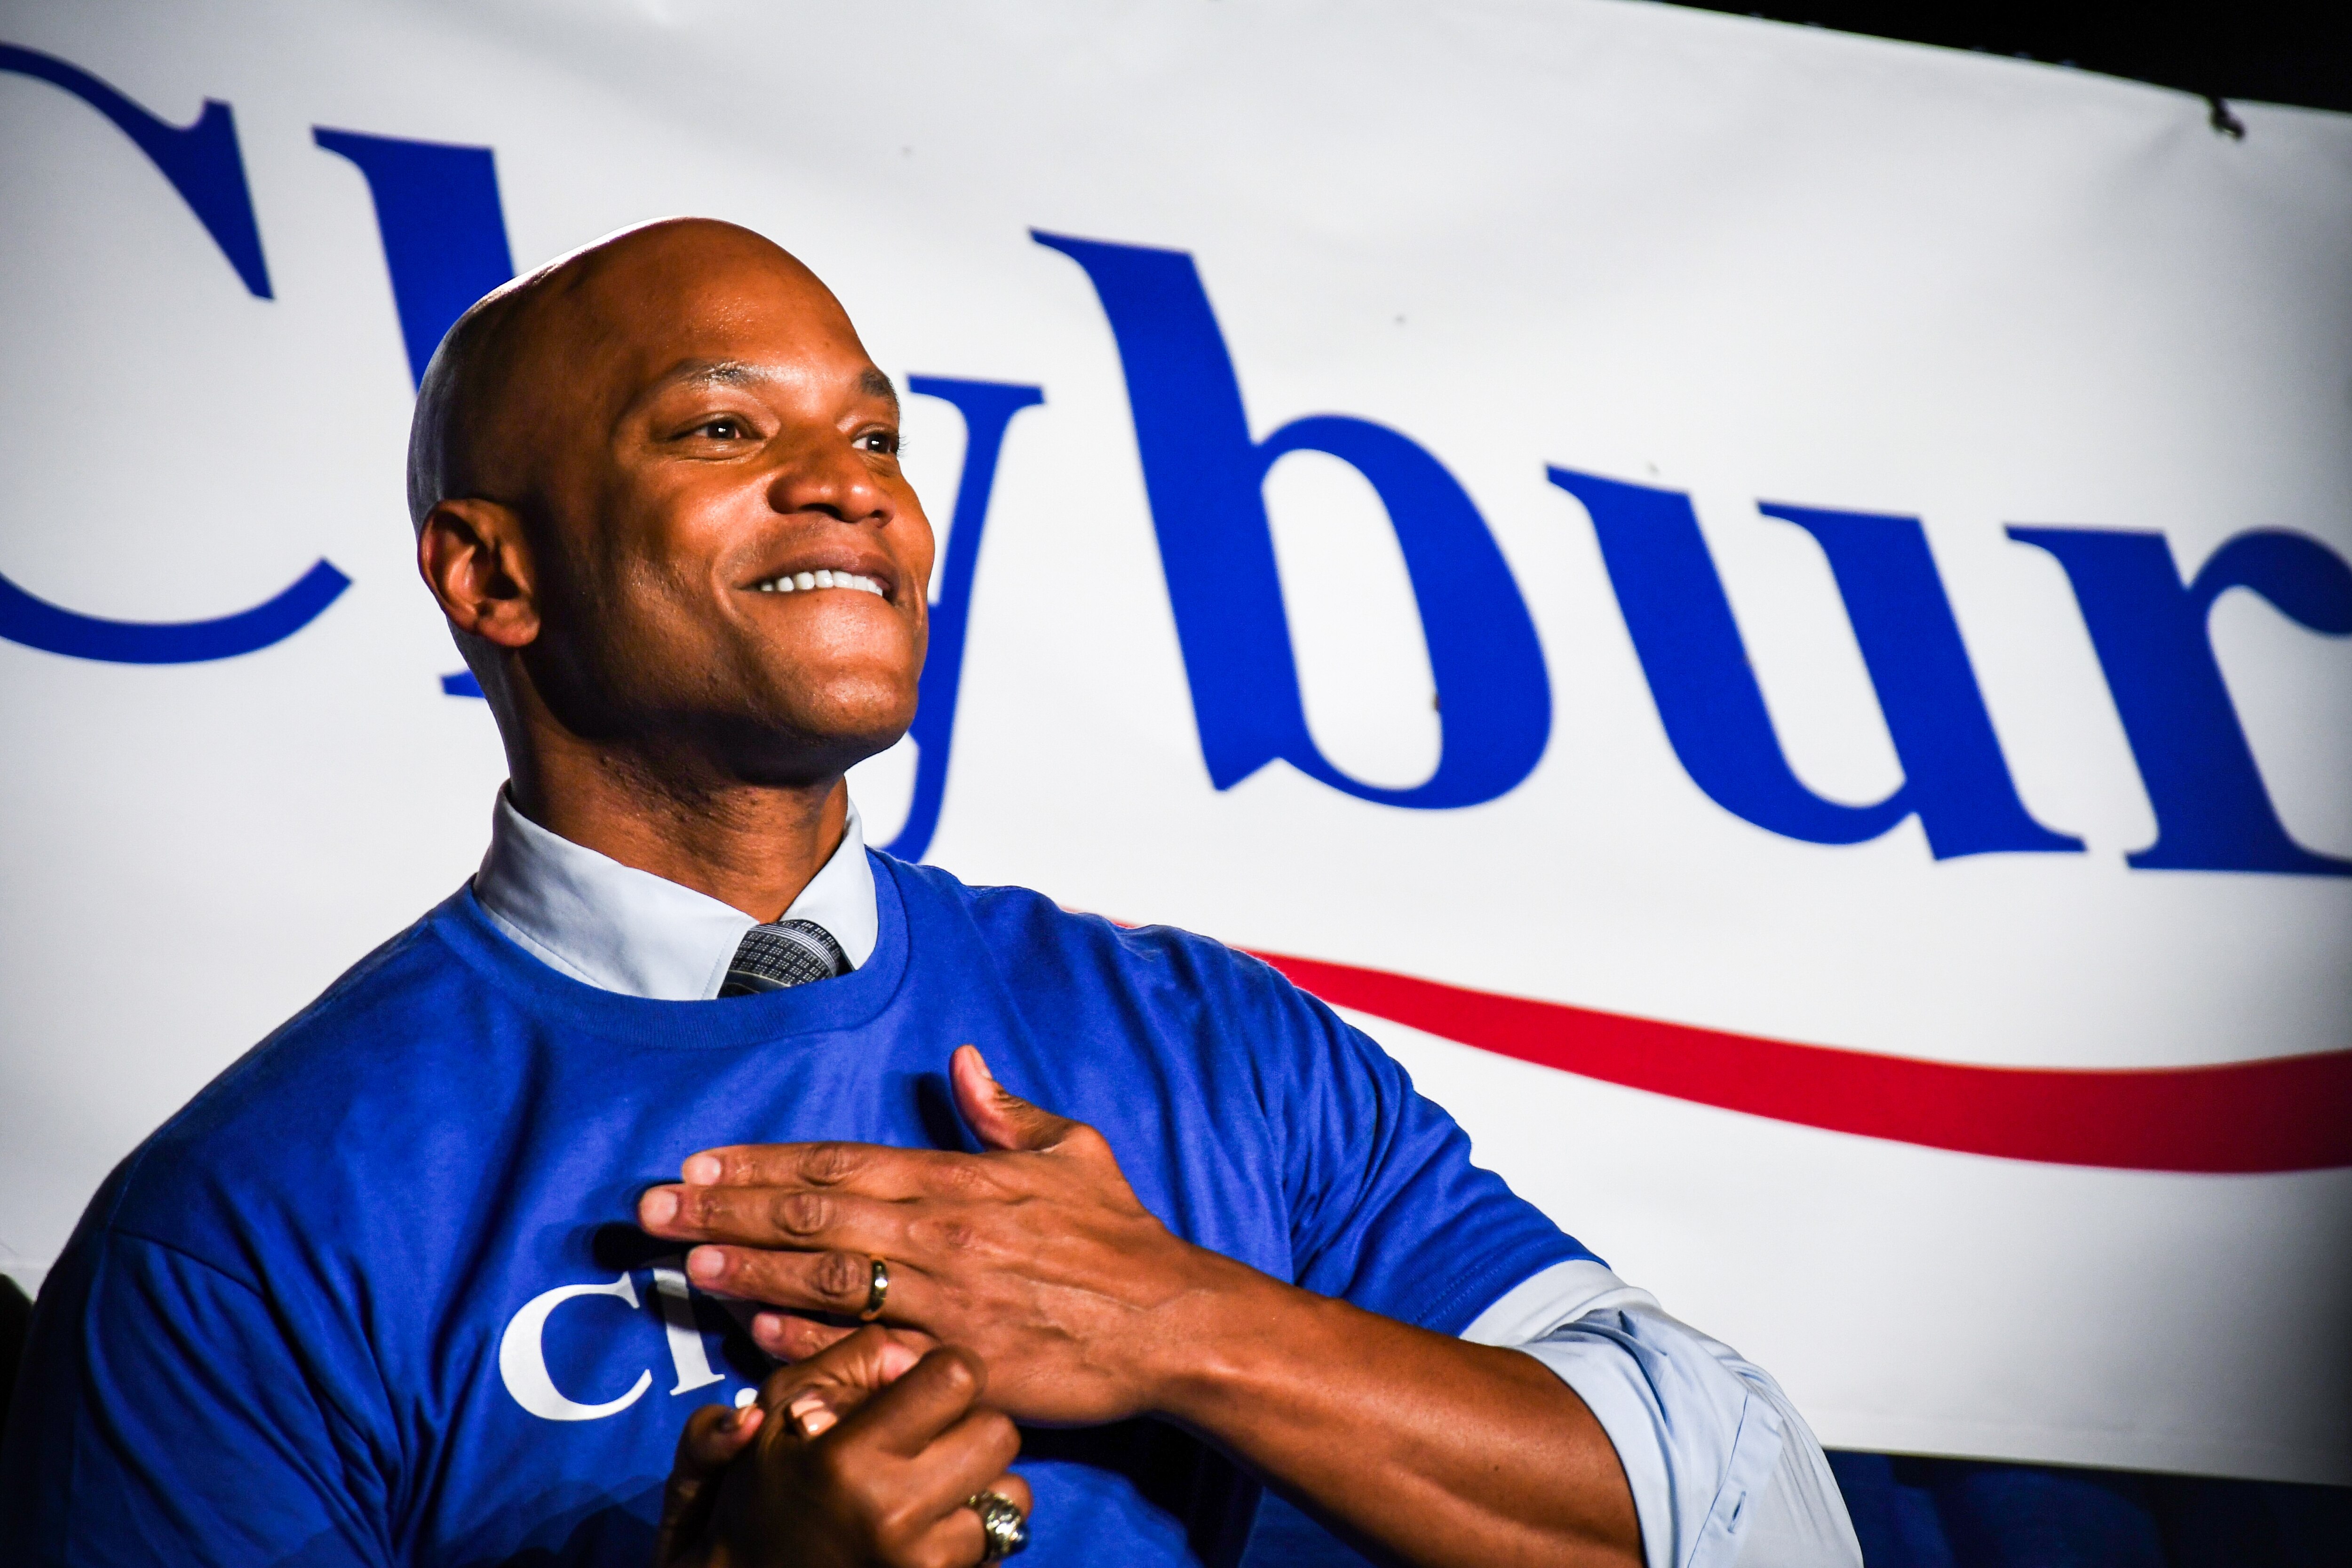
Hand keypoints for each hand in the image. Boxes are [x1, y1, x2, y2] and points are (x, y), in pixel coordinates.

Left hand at [637, 1045, 1257, 1424]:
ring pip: (827, 1278)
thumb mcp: (1070, 1151)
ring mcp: (946, 1301)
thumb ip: (1007, 1110)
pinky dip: (810, 1340)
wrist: (1169, 1324)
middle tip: (652, 1210)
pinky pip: (869, 1348)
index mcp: (959, 1180)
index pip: (839, 1162)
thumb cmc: (1119, 1238)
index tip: (699, 1161)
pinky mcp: (958, 1361)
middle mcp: (942, 1235)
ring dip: (748, 1269)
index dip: (763, 1161)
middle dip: (725, 1209)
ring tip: (683, 1264)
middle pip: (813, 1215)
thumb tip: (963, 1062)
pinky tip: (758, 1332)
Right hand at [654, 1328, 1031, 1567]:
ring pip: (1013, 1494)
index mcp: (851, 1455)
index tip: (929, 1386)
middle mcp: (894, 1509)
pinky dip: (978, 1530)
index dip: (948, 1371)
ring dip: (982, 1485)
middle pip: (999, 1432)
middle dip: (971, 1427)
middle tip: (934, 1439)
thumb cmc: (763, 1487)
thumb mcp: (780, 1408)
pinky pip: (1002, 1544)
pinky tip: (935, 1526)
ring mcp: (922, 1561)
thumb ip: (850, 1363)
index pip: (957, 1378)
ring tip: (935, 1488)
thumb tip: (912, 1358)